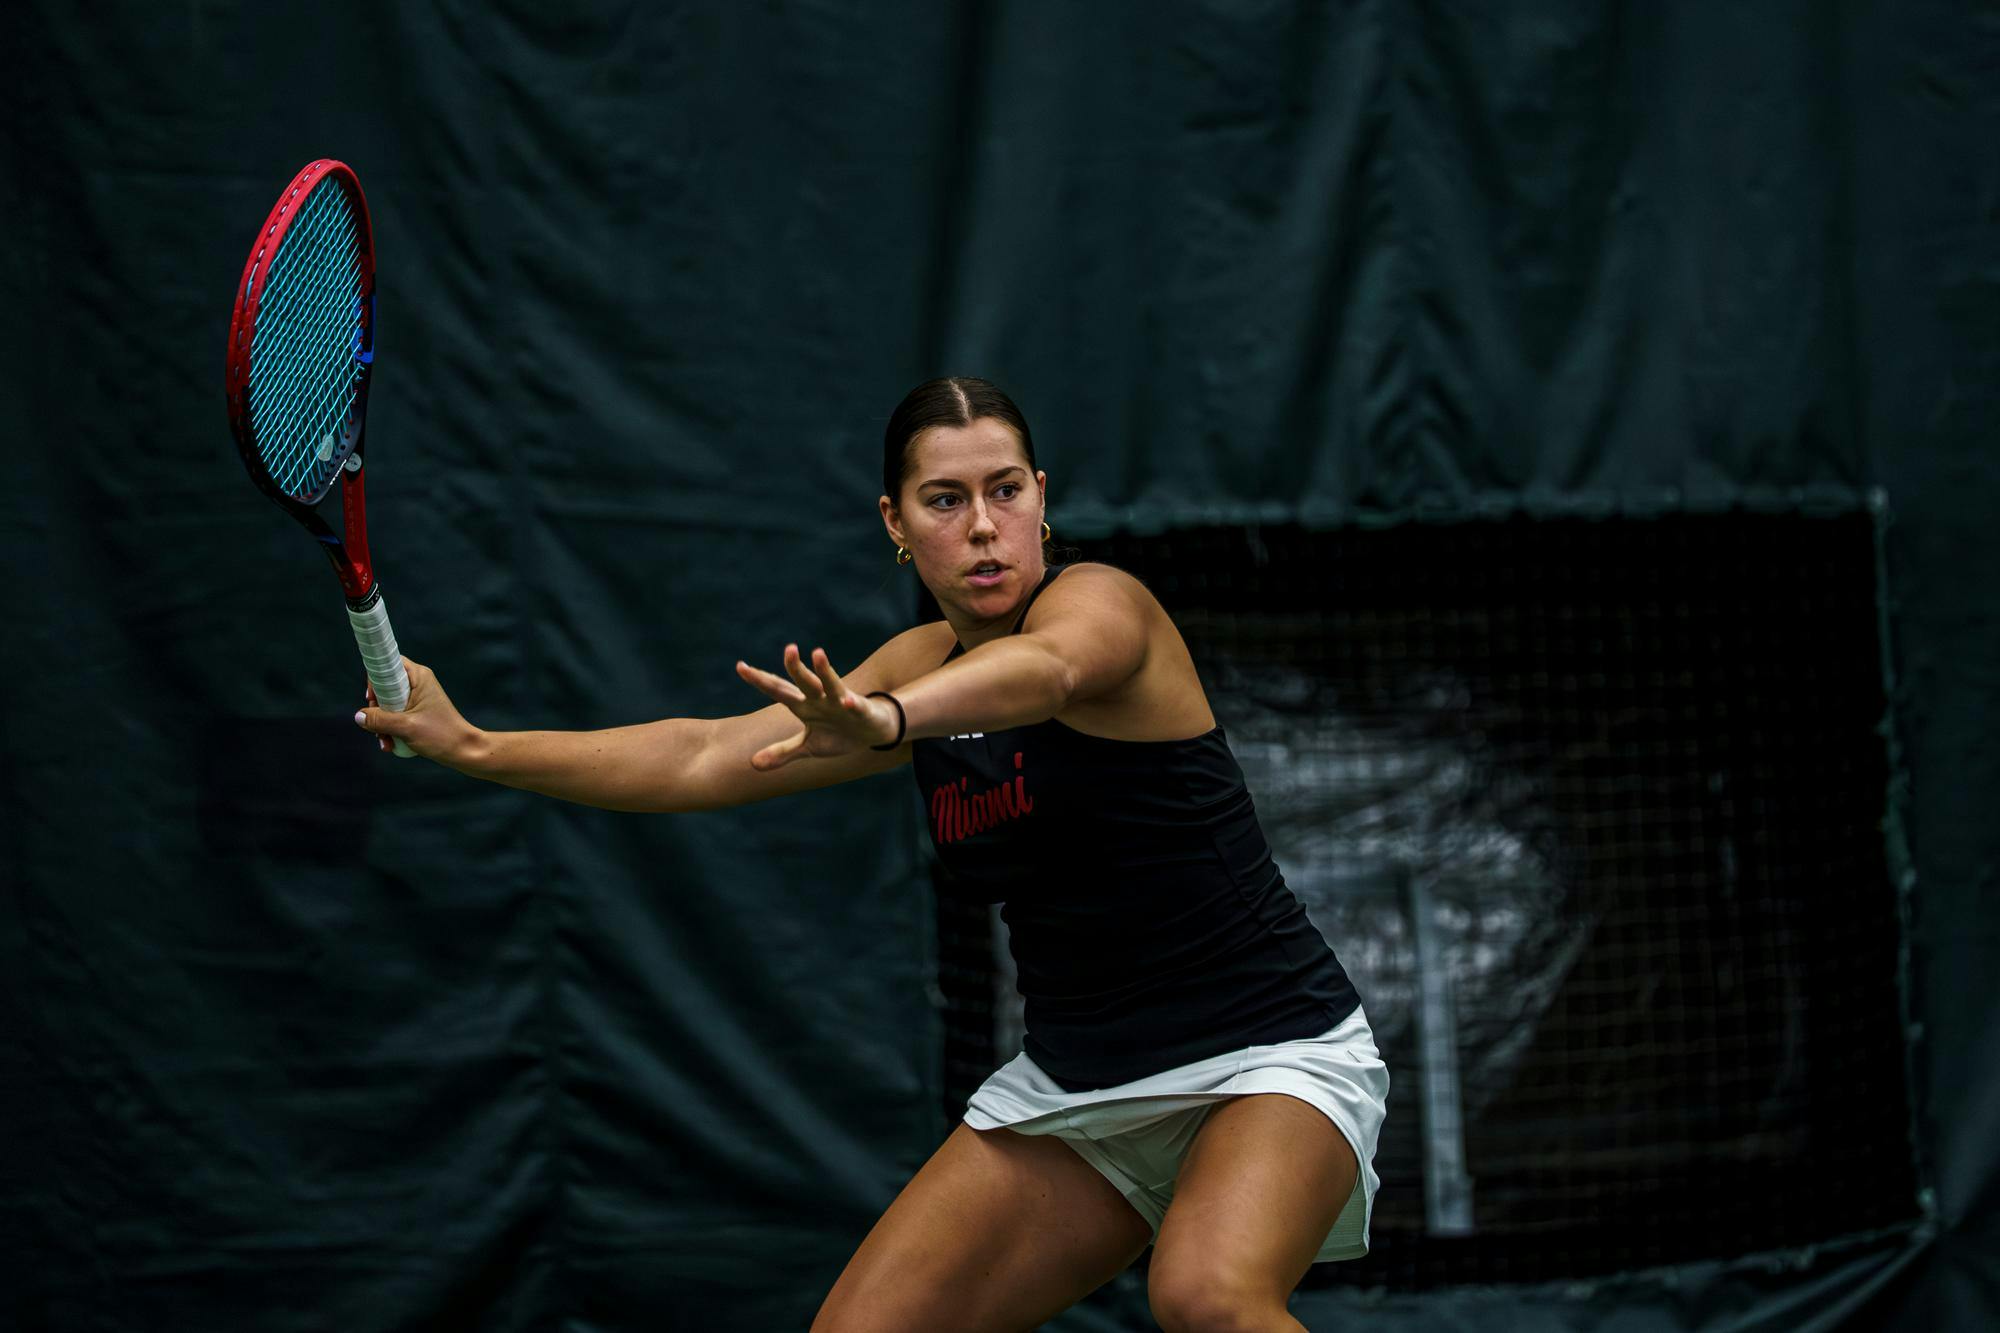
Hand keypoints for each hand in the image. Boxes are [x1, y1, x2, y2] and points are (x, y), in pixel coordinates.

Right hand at [353, 657, 482, 764]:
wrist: (463, 750)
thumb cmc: (441, 735)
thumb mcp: (406, 727)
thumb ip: (380, 720)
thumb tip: (358, 716)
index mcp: (419, 676)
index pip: (389, 663)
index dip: (375, 678)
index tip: (371, 697)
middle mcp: (418, 683)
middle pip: (384, 687)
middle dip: (376, 709)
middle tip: (376, 724)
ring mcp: (417, 698)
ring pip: (388, 704)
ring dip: (382, 724)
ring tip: (385, 742)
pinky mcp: (417, 712)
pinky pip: (396, 715)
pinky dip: (390, 729)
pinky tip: (390, 745)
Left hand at [735, 644, 898, 769]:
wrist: (872, 731)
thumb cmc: (838, 734)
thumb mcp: (808, 746)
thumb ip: (782, 752)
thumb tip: (752, 764)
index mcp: (804, 706)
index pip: (778, 690)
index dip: (760, 679)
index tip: (740, 666)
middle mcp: (820, 699)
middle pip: (804, 682)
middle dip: (794, 667)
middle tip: (787, 648)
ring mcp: (840, 703)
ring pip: (831, 684)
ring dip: (824, 670)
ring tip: (818, 653)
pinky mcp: (860, 711)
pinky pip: (856, 706)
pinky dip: (852, 703)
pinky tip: (848, 701)